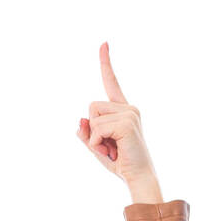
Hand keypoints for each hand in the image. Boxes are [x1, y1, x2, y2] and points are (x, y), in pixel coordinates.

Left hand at [76, 42, 158, 187]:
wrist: (138, 177)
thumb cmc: (120, 162)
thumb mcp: (97, 146)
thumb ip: (87, 133)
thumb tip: (81, 119)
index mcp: (123, 110)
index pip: (111, 82)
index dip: (106, 63)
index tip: (103, 43)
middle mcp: (128, 107)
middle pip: (91, 107)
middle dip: (93, 129)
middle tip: (109, 146)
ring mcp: (130, 113)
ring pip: (93, 118)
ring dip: (96, 138)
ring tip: (112, 148)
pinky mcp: (127, 122)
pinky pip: (97, 129)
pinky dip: (98, 144)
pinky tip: (113, 150)